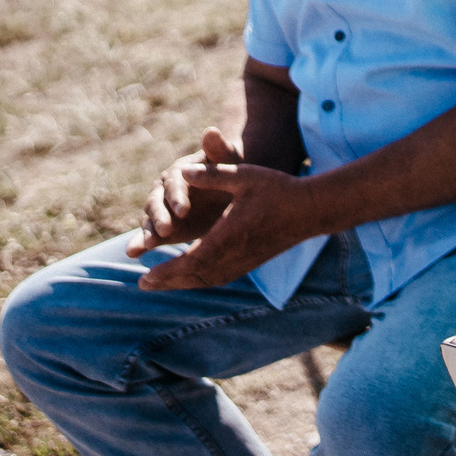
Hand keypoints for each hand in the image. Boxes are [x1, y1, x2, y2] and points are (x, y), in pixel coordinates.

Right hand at [131, 127, 242, 256]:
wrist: (231, 189)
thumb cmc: (231, 170)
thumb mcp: (228, 160)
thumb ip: (218, 148)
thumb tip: (211, 130)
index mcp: (179, 173)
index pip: (175, 184)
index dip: (178, 196)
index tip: (185, 210)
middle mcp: (164, 190)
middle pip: (157, 203)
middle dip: (160, 217)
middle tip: (166, 231)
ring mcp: (161, 209)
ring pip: (150, 220)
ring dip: (147, 232)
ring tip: (146, 246)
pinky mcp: (163, 227)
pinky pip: (149, 235)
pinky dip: (139, 243)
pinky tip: (132, 253)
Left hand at [136, 160, 321, 291]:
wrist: (312, 209)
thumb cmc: (279, 190)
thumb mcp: (245, 175)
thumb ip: (211, 174)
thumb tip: (181, 171)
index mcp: (229, 235)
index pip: (191, 261)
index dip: (167, 271)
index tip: (145, 275)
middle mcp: (235, 254)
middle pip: (195, 276)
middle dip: (168, 281)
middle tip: (143, 284)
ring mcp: (245, 260)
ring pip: (207, 279)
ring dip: (183, 283)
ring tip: (161, 283)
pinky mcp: (252, 261)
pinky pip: (220, 277)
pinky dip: (200, 279)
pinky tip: (193, 276)